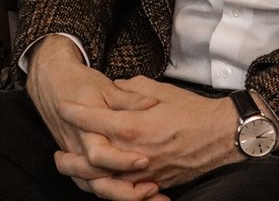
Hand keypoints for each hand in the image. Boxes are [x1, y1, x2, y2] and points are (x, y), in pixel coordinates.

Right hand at [25, 36, 161, 198]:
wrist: (51, 82)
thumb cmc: (78, 84)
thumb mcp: (106, 87)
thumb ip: (129, 99)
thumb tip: (152, 103)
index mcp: (85, 130)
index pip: (100, 155)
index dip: (122, 161)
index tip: (145, 160)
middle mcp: (78, 148)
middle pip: (97, 181)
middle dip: (126, 191)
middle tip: (154, 188)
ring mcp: (75, 157)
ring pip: (94, 187)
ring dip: (121, 195)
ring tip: (149, 195)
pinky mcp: (77, 161)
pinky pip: (91, 185)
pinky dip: (111, 192)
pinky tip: (133, 193)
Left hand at [56, 76, 241, 193]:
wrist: (222, 136)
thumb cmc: (191, 110)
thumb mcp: (158, 90)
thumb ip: (130, 90)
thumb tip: (113, 89)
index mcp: (134, 125)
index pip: (93, 120)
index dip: (75, 112)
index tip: (63, 105)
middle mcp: (134, 152)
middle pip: (91, 160)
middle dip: (71, 158)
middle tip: (56, 154)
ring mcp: (144, 171)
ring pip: (106, 181)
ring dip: (85, 177)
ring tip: (72, 172)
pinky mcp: (155, 182)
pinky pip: (126, 190)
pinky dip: (109, 188)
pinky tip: (99, 183)